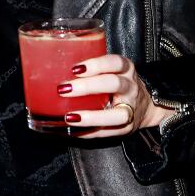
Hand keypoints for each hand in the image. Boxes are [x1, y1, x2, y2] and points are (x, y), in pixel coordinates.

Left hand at [56, 54, 174, 137]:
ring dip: (91, 117)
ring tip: (70, 117)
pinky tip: (72, 131)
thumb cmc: (117, 84)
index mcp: (125, 69)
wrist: (145, 106)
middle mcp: (130, 87)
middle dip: (88, 87)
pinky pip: (108, 132)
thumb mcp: (110, 70)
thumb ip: (89, 69)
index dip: (96, 64)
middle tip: (64, 89)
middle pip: (113, 84)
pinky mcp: (127, 128)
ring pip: (117, 114)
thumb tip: (49, 67)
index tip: (75, 69)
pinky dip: (89, 133)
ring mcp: (131, 109)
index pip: (114, 62)